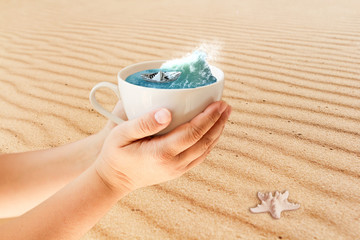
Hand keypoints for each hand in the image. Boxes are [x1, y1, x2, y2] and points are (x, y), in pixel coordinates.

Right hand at [94, 101, 231, 195]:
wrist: (114, 180)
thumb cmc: (115, 154)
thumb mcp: (121, 134)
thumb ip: (143, 123)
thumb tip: (166, 112)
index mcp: (162, 153)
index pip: (193, 133)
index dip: (208, 117)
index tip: (219, 103)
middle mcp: (174, 164)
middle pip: (204, 141)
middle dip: (218, 122)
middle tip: (226, 106)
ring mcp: (178, 169)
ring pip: (205, 150)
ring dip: (217, 132)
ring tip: (224, 115)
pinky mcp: (178, 170)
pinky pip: (200, 156)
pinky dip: (209, 142)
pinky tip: (212, 132)